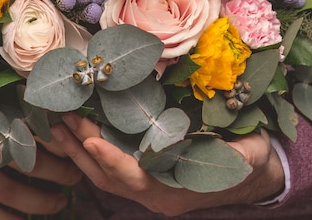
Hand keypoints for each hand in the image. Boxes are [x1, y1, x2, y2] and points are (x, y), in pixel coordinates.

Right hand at [0, 103, 82, 219]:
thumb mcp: (2, 92)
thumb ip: (31, 102)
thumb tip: (71, 115)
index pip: (37, 129)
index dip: (60, 144)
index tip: (77, 151)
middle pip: (26, 160)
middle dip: (57, 173)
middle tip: (75, 177)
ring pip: (7, 190)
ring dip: (38, 201)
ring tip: (59, 202)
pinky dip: (6, 219)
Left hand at [51, 112, 284, 216]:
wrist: (253, 174)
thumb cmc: (250, 161)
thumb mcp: (247, 155)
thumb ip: (233, 152)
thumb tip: (212, 137)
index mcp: (176, 191)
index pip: (136, 179)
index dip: (113, 161)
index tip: (90, 139)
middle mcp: (155, 193)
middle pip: (109, 177)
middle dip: (83, 150)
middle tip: (61, 119)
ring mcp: (148, 185)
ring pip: (104, 174)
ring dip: (79, 150)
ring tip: (58, 124)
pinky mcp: (146, 173)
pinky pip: (111, 167)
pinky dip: (93, 150)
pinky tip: (80, 131)